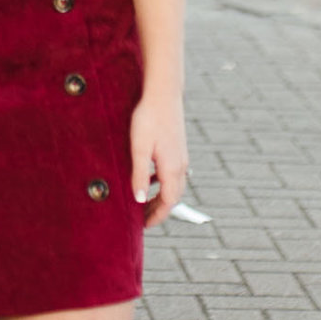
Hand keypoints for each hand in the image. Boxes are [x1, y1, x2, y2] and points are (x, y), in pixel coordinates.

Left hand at [130, 89, 188, 226]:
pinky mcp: (178, 148)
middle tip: (142, 219)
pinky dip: (163, 183)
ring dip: (161, 197)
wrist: (164, 93)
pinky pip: (173, 173)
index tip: (144, 226)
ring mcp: (182, 156)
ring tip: (144, 202)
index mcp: (172, 168)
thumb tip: (139, 200)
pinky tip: (150, 178)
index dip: (156, 216)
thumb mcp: (138, 148)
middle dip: (159, 210)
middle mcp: (181, 165)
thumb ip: (139, 175)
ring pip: (174, 185)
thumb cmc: (148, 118)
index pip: (168, 202)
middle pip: (173, 197)